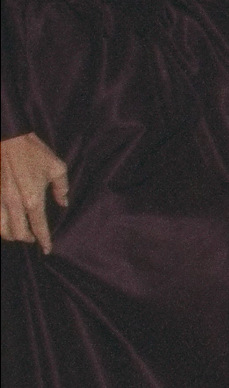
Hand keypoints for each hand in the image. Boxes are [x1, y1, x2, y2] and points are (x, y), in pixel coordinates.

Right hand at [1, 133, 70, 250]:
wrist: (8, 137)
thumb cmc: (32, 151)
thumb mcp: (56, 167)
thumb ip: (62, 188)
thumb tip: (63, 202)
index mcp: (32, 199)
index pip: (39, 228)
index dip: (44, 241)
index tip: (47, 249)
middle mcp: (14, 204)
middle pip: (18, 234)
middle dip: (27, 240)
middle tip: (33, 238)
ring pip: (1, 230)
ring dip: (10, 235)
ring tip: (18, 233)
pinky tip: (4, 223)